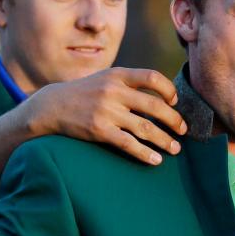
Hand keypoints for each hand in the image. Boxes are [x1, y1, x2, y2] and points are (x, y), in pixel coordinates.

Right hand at [29, 67, 187, 165]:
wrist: (51, 106)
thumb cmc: (84, 94)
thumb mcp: (104, 79)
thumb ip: (128, 84)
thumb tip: (160, 97)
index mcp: (117, 75)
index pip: (152, 78)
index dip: (168, 90)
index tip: (174, 103)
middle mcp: (113, 91)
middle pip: (155, 106)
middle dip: (174, 120)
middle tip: (183, 131)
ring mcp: (106, 111)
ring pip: (145, 128)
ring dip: (164, 140)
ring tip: (175, 149)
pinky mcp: (99, 130)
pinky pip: (128, 144)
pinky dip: (145, 153)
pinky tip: (155, 160)